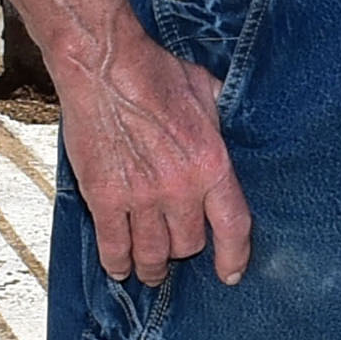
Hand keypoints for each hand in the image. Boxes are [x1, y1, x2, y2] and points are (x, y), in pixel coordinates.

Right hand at [54, 22, 249, 284]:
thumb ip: (222, 121)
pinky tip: (119, 268)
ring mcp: (139, 196)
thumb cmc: (155, 72)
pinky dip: (116, 262)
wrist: (103, 65)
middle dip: (185, 249)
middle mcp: (179, 188)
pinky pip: (113, 245)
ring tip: (151, 272)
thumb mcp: (207, 91)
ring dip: (152, 268)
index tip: (231, 274)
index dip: (234, 257)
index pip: (234, 227)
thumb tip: (236, 125)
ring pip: (152, 254)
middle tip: (177, 247)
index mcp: (212, 163)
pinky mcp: (103, 197)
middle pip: (189, 244)